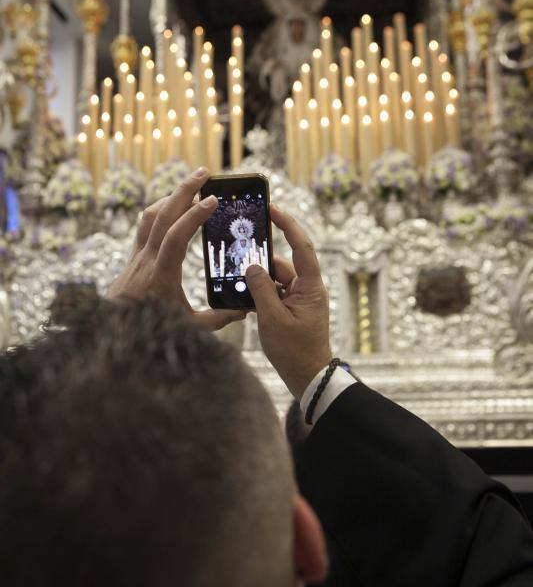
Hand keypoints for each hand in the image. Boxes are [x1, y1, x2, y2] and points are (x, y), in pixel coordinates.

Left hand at [107, 167, 245, 331]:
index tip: (213, 201)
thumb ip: (217, 319)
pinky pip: (145, 224)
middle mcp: (146, 260)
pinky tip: (173, 205)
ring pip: (151, 215)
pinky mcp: (133, 255)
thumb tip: (245, 310)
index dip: (194, 217)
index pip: (176, 238)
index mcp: (161, 276)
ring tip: (192, 183)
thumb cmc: (151, 331)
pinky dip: (160, 208)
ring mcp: (137, 255)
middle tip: (204, 173)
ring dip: (171, 195)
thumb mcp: (188, 328)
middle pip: (162, 216)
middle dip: (183, 190)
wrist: (111, 333)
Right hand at [245, 205, 330, 400]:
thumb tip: (251, 267)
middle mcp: (307, 288)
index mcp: (311, 287)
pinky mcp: (291, 309)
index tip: (273, 209)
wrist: (308, 378)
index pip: (302, 246)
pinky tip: (242, 299)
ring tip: (237, 285)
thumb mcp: (272, 319)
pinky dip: (259, 294)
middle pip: (282, 264)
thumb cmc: (295, 351)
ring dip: (257, 282)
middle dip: (261, 263)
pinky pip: (273, 293)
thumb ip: (260, 289)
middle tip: (239, 255)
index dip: (288, 225)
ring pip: (275, 279)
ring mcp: (300, 299)